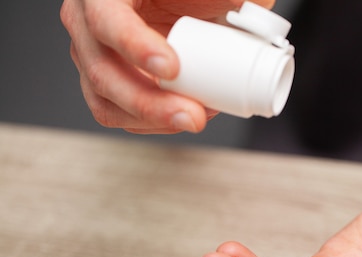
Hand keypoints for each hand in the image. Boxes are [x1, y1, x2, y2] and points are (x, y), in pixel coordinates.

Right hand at [60, 0, 273, 133]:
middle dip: (150, 104)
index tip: (172, 69)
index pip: (105, 19)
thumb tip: (258, 13)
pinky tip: (185, 115)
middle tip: (193, 115)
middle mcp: (87, 20)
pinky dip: (155, 124)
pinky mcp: (109, 81)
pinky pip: (121, 114)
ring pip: (107, 103)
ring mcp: (93, 55)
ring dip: (154, 120)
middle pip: (102, 72)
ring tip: (196, 117)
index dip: (135, 47)